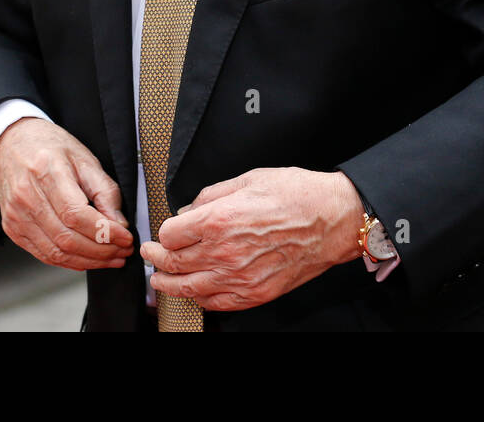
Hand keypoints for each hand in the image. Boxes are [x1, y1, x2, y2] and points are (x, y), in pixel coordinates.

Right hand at [0, 116, 134, 270]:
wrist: (11, 145)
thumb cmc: (48, 147)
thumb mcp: (84, 158)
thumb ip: (104, 190)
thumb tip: (118, 223)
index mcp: (46, 171)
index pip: (76, 214)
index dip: (104, 232)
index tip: (125, 238)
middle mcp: (27, 196)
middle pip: (66, 238)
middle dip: (101, 251)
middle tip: (122, 250)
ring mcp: (16, 215)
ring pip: (56, 252)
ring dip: (88, 260)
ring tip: (110, 258)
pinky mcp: (13, 229)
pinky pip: (43, 254)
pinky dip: (68, 262)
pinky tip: (86, 258)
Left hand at [140, 168, 363, 310]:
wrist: (333, 219)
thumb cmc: (297, 195)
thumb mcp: (248, 179)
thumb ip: (211, 195)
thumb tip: (189, 210)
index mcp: (219, 219)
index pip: (170, 233)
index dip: (164, 230)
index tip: (165, 230)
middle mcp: (224, 252)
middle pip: (173, 262)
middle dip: (157, 257)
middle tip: (151, 254)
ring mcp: (239, 277)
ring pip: (188, 288)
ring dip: (168, 284)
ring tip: (160, 279)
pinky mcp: (254, 293)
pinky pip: (216, 303)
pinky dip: (199, 299)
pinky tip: (195, 292)